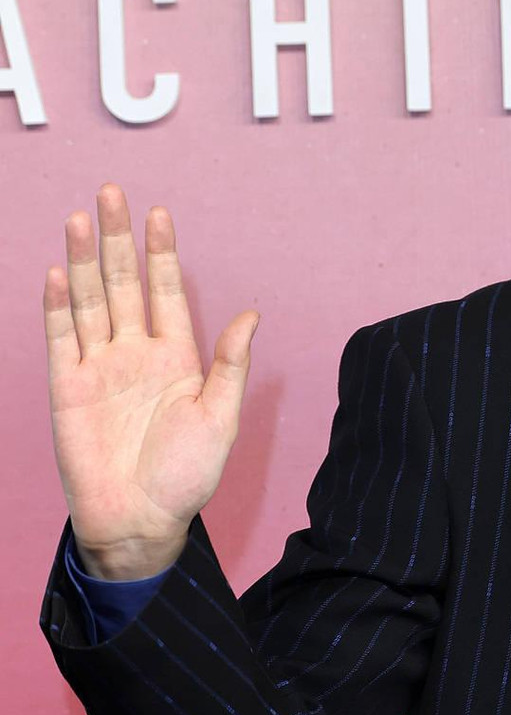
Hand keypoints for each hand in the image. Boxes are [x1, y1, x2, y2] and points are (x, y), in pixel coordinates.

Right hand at [43, 184, 259, 580]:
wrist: (141, 521)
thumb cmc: (185, 478)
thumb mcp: (220, 420)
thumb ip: (230, 366)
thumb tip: (250, 316)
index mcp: (176, 357)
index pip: (167, 292)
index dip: (162, 254)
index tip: (160, 214)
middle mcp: (135, 354)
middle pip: (122, 284)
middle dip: (117, 240)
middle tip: (113, 193)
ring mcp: (98, 367)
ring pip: (89, 301)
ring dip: (82, 260)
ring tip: (81, 218)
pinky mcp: (67, 386)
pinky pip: (61, 337)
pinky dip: (57, 305)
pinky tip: (57, 272)